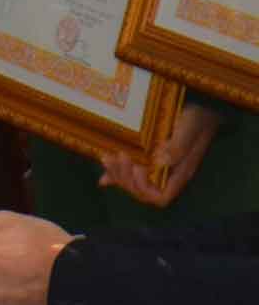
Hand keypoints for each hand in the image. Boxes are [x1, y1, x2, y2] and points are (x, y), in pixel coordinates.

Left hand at [98, 102, 220, 206]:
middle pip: (142, 192)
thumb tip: (160, 161)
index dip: (144, 188)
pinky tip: (104, 171)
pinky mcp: (148, 156)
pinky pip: (129, 170)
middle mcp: (166, 174)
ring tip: (108, 158)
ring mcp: (156, 166)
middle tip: (119, 157)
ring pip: (133, 182)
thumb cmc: (196, 120)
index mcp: (179, 173)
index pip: (160, 197)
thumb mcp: (189, 130)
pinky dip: (114, 172)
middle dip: (126, 178)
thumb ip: (177, 147)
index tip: (139, 168)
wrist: (199, 107)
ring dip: (117, 173)